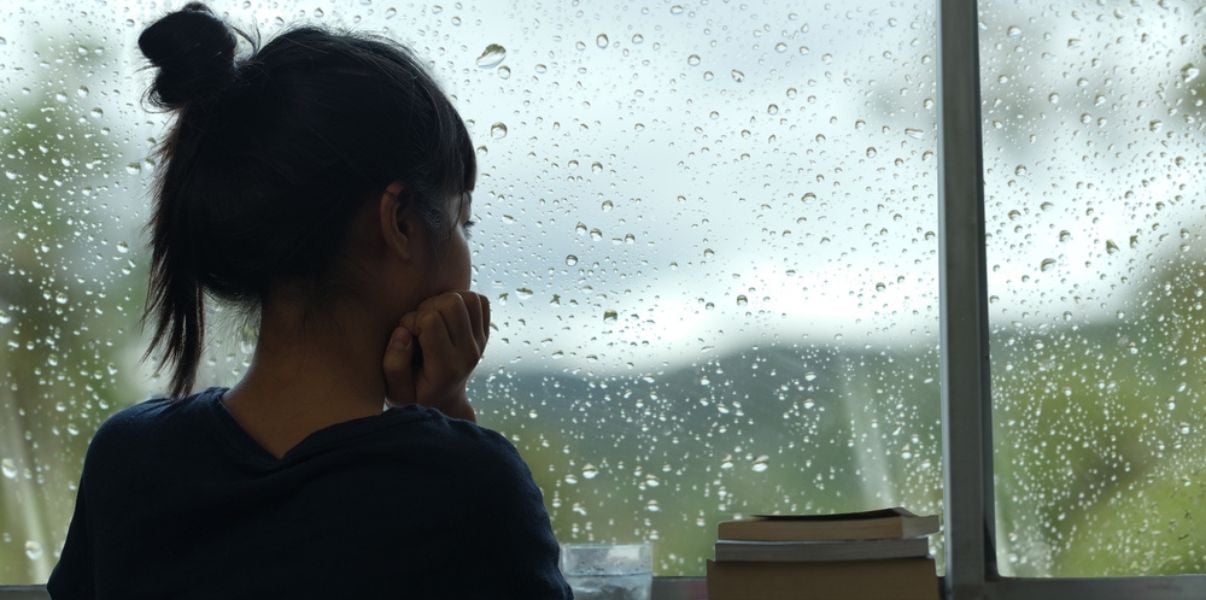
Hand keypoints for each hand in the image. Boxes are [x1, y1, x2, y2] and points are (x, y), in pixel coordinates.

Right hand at [382, 291, 489, 421]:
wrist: (443, 401)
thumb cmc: (414, 394)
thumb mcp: (396, 391)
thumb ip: (394, 365)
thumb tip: (403, 332)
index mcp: (446, 368)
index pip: (431, 320)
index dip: (411, 320)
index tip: (405, 335)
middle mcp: (468, 353)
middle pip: (452, 303)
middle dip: (428, 307)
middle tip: (418, 325)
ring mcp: (479, 342)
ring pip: (468, 298)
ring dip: (444, 301)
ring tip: (432, 319)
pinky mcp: (484, 333)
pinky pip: (479, 301)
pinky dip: (462, 301)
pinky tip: (446, 316)